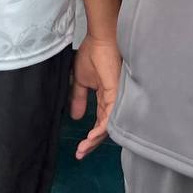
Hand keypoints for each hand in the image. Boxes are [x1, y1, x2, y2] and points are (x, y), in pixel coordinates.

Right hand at [69, 35, 121, 159]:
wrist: (99, 38)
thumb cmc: (93, 53)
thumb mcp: (80, 80)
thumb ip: (78, 98)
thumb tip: (76, 116)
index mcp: (105, 96)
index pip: (101, 121)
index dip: (91, 136)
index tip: (79, 148)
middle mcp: (113, 100)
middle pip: (105, 127)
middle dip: (92, 143)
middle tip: (80, 154)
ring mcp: (116, 97)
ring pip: (108, 126)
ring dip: (94, 140)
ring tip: (83, 148)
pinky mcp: (116, 94)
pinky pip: (110, 117)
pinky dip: (101, 130)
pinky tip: (91, 138)